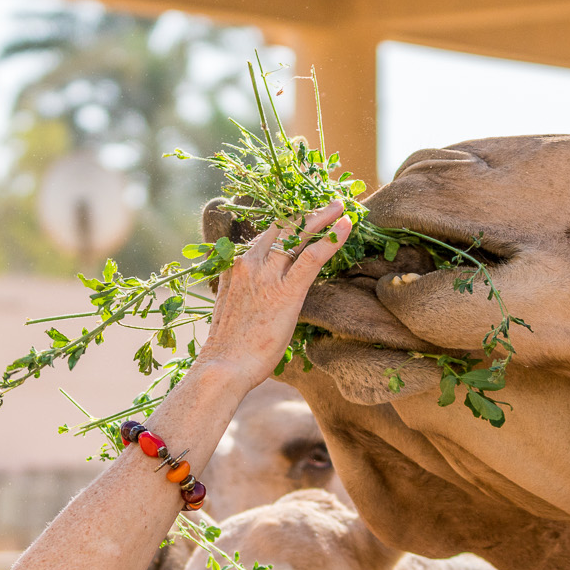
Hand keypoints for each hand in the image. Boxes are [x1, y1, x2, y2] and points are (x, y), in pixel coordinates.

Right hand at [200, 200, 352, 387]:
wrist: (223, 366)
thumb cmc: (227, 348)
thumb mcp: (228, 310)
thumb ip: (240, 292)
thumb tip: (249, 291)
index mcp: (237, 267)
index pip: (266, 236)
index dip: (287, 224)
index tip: (303, 217)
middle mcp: (251, 263)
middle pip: (283, 228)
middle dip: (307, 213)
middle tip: (328, 203)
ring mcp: (267, 275)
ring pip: (299, 235)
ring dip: (323, 217)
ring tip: (342, 206)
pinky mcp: (287, 291)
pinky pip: (312, 257)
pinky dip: (331, 238)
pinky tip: (347, 225)